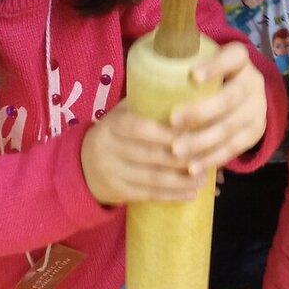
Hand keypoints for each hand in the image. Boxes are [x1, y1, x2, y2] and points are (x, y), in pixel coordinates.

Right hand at [81, 102, 205, 205]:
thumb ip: (144, 105)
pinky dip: (172, 196)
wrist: (81, 167)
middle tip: (207, 156)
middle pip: (151, 155)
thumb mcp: (120, 115)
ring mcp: (112, 173)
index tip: (192, 132)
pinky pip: (149, 195)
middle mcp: (109, 149)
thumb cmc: (114, 135)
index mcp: (112, 125)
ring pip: (153, 178)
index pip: (140, 128)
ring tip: (204, 178)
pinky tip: (191, 194)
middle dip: (182, 157)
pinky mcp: (118, 192)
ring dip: (182, 180)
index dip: (166, 133)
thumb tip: (184, 92)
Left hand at [169, 42, 267, 173]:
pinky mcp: (255, 133)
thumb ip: (184, 60)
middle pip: (231, 97)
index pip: (233, 56)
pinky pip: (234, 149)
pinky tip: (192, 167)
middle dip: (201, 111)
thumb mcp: (203, 63)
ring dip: (203, 141)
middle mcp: (253, 83)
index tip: (193, 76)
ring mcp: (257, 109)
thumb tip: (149, 59)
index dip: (216, 66)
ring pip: (232, 127)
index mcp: (240, 60)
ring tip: (176, 152)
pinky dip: (212, 159)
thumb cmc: (209, 79)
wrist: (245, 97)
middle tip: (172, 121)